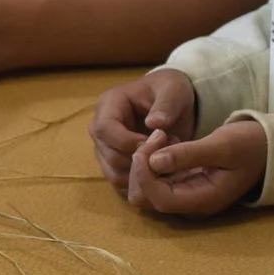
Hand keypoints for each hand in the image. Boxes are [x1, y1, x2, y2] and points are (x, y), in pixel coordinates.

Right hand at [88, 68, 198, 189]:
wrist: (170, 101)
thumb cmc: (169, 91)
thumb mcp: (174, 90)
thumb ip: (167, 105)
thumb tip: (154, 124)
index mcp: (108, 105)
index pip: (104, 129)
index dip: (127, 141)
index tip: (156, 143)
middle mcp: (99, 128)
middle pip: (109, 155)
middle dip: (139, 160)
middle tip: (167, 154)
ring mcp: (105, 148)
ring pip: (114, 173)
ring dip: (142, 174)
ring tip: (165, 160)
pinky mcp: (114, 164)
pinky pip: (121, 183)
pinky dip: (142, 184)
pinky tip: (161, 172)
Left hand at [126, 118, 265, 216]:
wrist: (266, 146)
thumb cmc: (249, 144)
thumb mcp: (222, 145)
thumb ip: (189, 155)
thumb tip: (153, 162)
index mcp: (204, 200)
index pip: (159, 199)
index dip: (144, 175)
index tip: (146, 146)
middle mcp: (191, 204)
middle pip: (146, 199)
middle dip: (141, 169)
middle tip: (156, 137)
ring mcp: (185, 195)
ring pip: (146, 189)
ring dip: (145, 164)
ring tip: (162, 137)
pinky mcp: (181, 184)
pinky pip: (154, 179)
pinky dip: (151, 161)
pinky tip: (166, 142)